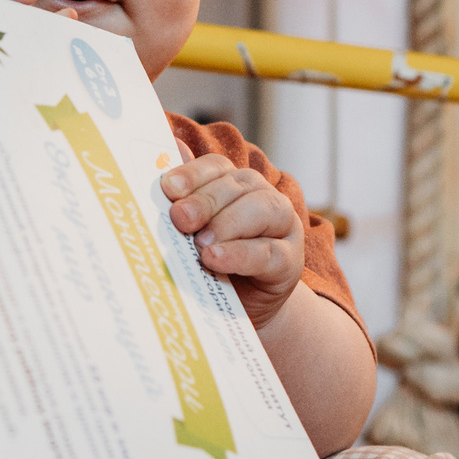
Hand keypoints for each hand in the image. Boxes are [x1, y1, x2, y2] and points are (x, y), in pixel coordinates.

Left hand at [161, 152, 304, 326]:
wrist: (242, 310)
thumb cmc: (213, 265)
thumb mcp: (194, 234)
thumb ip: (184, 197)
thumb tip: (171, 149)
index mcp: (236, 185)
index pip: (217, 167)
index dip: (193, 174)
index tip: (168, 187)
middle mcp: (263, 198)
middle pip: (238, 186)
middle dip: (206, 200)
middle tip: (180, 218)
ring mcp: (282, 228)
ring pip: (262, 210)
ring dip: (227, 224)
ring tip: (200, 244)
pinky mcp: (290, 262)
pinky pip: (269, 252)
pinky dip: (241, 254)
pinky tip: (215, 259)